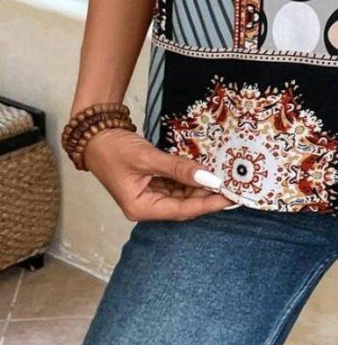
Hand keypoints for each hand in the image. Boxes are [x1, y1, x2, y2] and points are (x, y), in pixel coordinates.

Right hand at [83, 128, 230, 221]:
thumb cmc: (114, 149)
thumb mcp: (147, 158)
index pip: (181, 210)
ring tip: (224, 178)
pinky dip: (190, 178)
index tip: (229, 197)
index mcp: (141, 208)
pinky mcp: (153, 182)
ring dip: (201, 186)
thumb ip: (178, 168)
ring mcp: (150, 194)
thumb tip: (209, 178)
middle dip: (208, 195)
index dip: (207, 204)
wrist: (96, 134)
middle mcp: (147, 206)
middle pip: (184, 205)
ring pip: (182, 194)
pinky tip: (206, 171)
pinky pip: (176, 184)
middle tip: (234, 186)